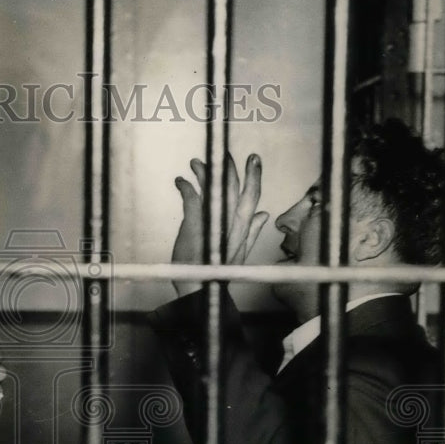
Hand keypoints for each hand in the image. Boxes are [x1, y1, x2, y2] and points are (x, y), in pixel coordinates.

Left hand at [171, 154, 268, 296]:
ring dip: (203, 173)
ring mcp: (213, 222)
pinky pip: (191, 196)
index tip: (253, 160)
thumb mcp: (239, 253)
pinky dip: (185, 186)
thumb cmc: (215, 271)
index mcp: (242, 229)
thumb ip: (251, 232)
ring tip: (196, 163)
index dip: (253, 176)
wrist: (199, 289)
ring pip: (211, 187)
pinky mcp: (194, 223)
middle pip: (232, 187)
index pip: (252, 196)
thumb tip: (263, 215)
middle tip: (221, 154)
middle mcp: (231, 223)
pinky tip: (180, 181)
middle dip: (227, 167)